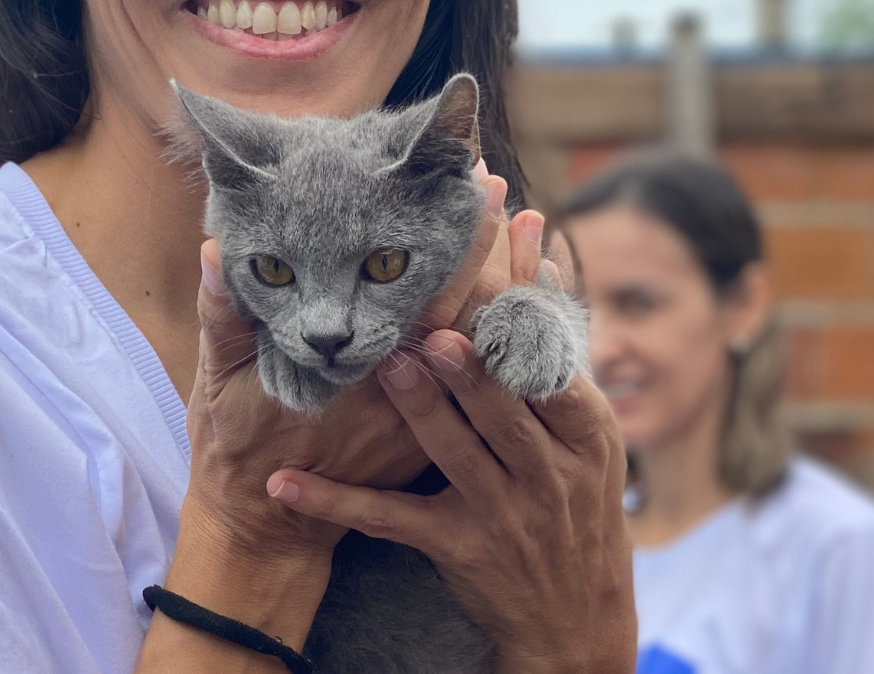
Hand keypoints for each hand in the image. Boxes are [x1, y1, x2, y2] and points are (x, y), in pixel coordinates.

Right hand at [138, 172, 510, 666]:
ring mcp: (421, 420)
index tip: (477, 192)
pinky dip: (505, 334)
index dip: (458, 248)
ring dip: (507, 286)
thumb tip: (214, 253)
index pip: (428, 303)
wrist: (264, 534)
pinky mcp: (427, 437)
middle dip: (489, 251)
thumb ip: (221, 317)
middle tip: (496, 187)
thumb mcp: (216, 384)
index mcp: (361, 377)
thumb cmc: (235, 453)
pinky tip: (523, 290)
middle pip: (469, 319)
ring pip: (484, 350)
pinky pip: (482, 384)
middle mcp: (403, 397)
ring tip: (524, 220)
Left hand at [265, 217, 635, 673]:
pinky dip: (335, 502)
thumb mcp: (588, 437)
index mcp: (586, 434)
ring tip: (386, 368)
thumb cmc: (577, 502)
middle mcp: (548, 473)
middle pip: (506, 411)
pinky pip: (388, 519)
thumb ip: (556, 351)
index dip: (519, 331)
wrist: (574, 617)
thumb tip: (535, 257)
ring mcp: (502, 512)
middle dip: (473, 372)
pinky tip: (285, 482)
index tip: (489, 284)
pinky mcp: (456, 546)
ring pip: (455, 454)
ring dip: (420, 412)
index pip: (551, 373)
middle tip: (435, 332)